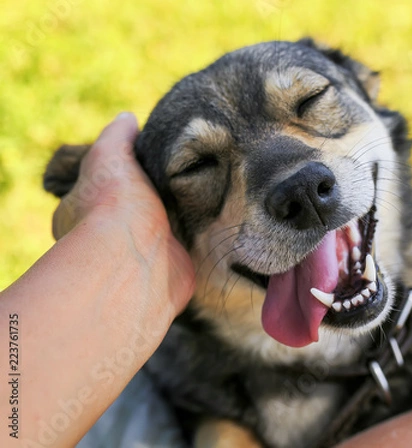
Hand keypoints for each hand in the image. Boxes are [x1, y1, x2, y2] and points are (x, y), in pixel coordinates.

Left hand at [52, 112, 194, 313]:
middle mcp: (108, 239)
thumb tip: (128, 118)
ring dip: (180, 217)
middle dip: (154, 197)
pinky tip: (214, 219)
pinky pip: (186, 250)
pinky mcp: (172, 271)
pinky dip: (198, 238)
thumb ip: (118, 136)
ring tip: (205, 190)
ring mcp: (141, 258)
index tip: (144, 162)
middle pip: (134, 210)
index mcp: (82, 212)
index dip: (119, 175)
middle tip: (182, 175)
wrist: (138, 260)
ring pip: (162, 230)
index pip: (99, 189)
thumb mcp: (109, 155)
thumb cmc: (115, 207)